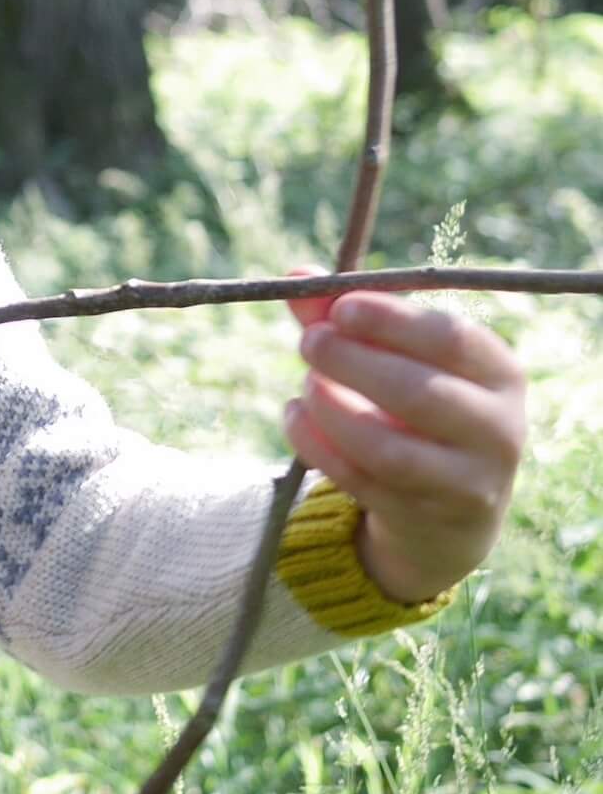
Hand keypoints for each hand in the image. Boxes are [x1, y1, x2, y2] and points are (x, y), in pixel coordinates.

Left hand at [282, 267, 526, 604]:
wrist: (450, 511)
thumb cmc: (420, 408)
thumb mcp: (400, 359)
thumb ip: (349, 319)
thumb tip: (294, 275)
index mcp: (500, 374)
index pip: (452, 340)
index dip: (392, 320)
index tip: (341, 307)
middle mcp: (496, 430)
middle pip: (419, 394)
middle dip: (353, 363)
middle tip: (309, 342)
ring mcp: (463, 482)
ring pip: (388, 448)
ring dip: (332, 410)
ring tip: (305, 384)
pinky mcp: (424, 517)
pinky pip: (360, 481)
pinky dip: (318, 446)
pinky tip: (293, 416)